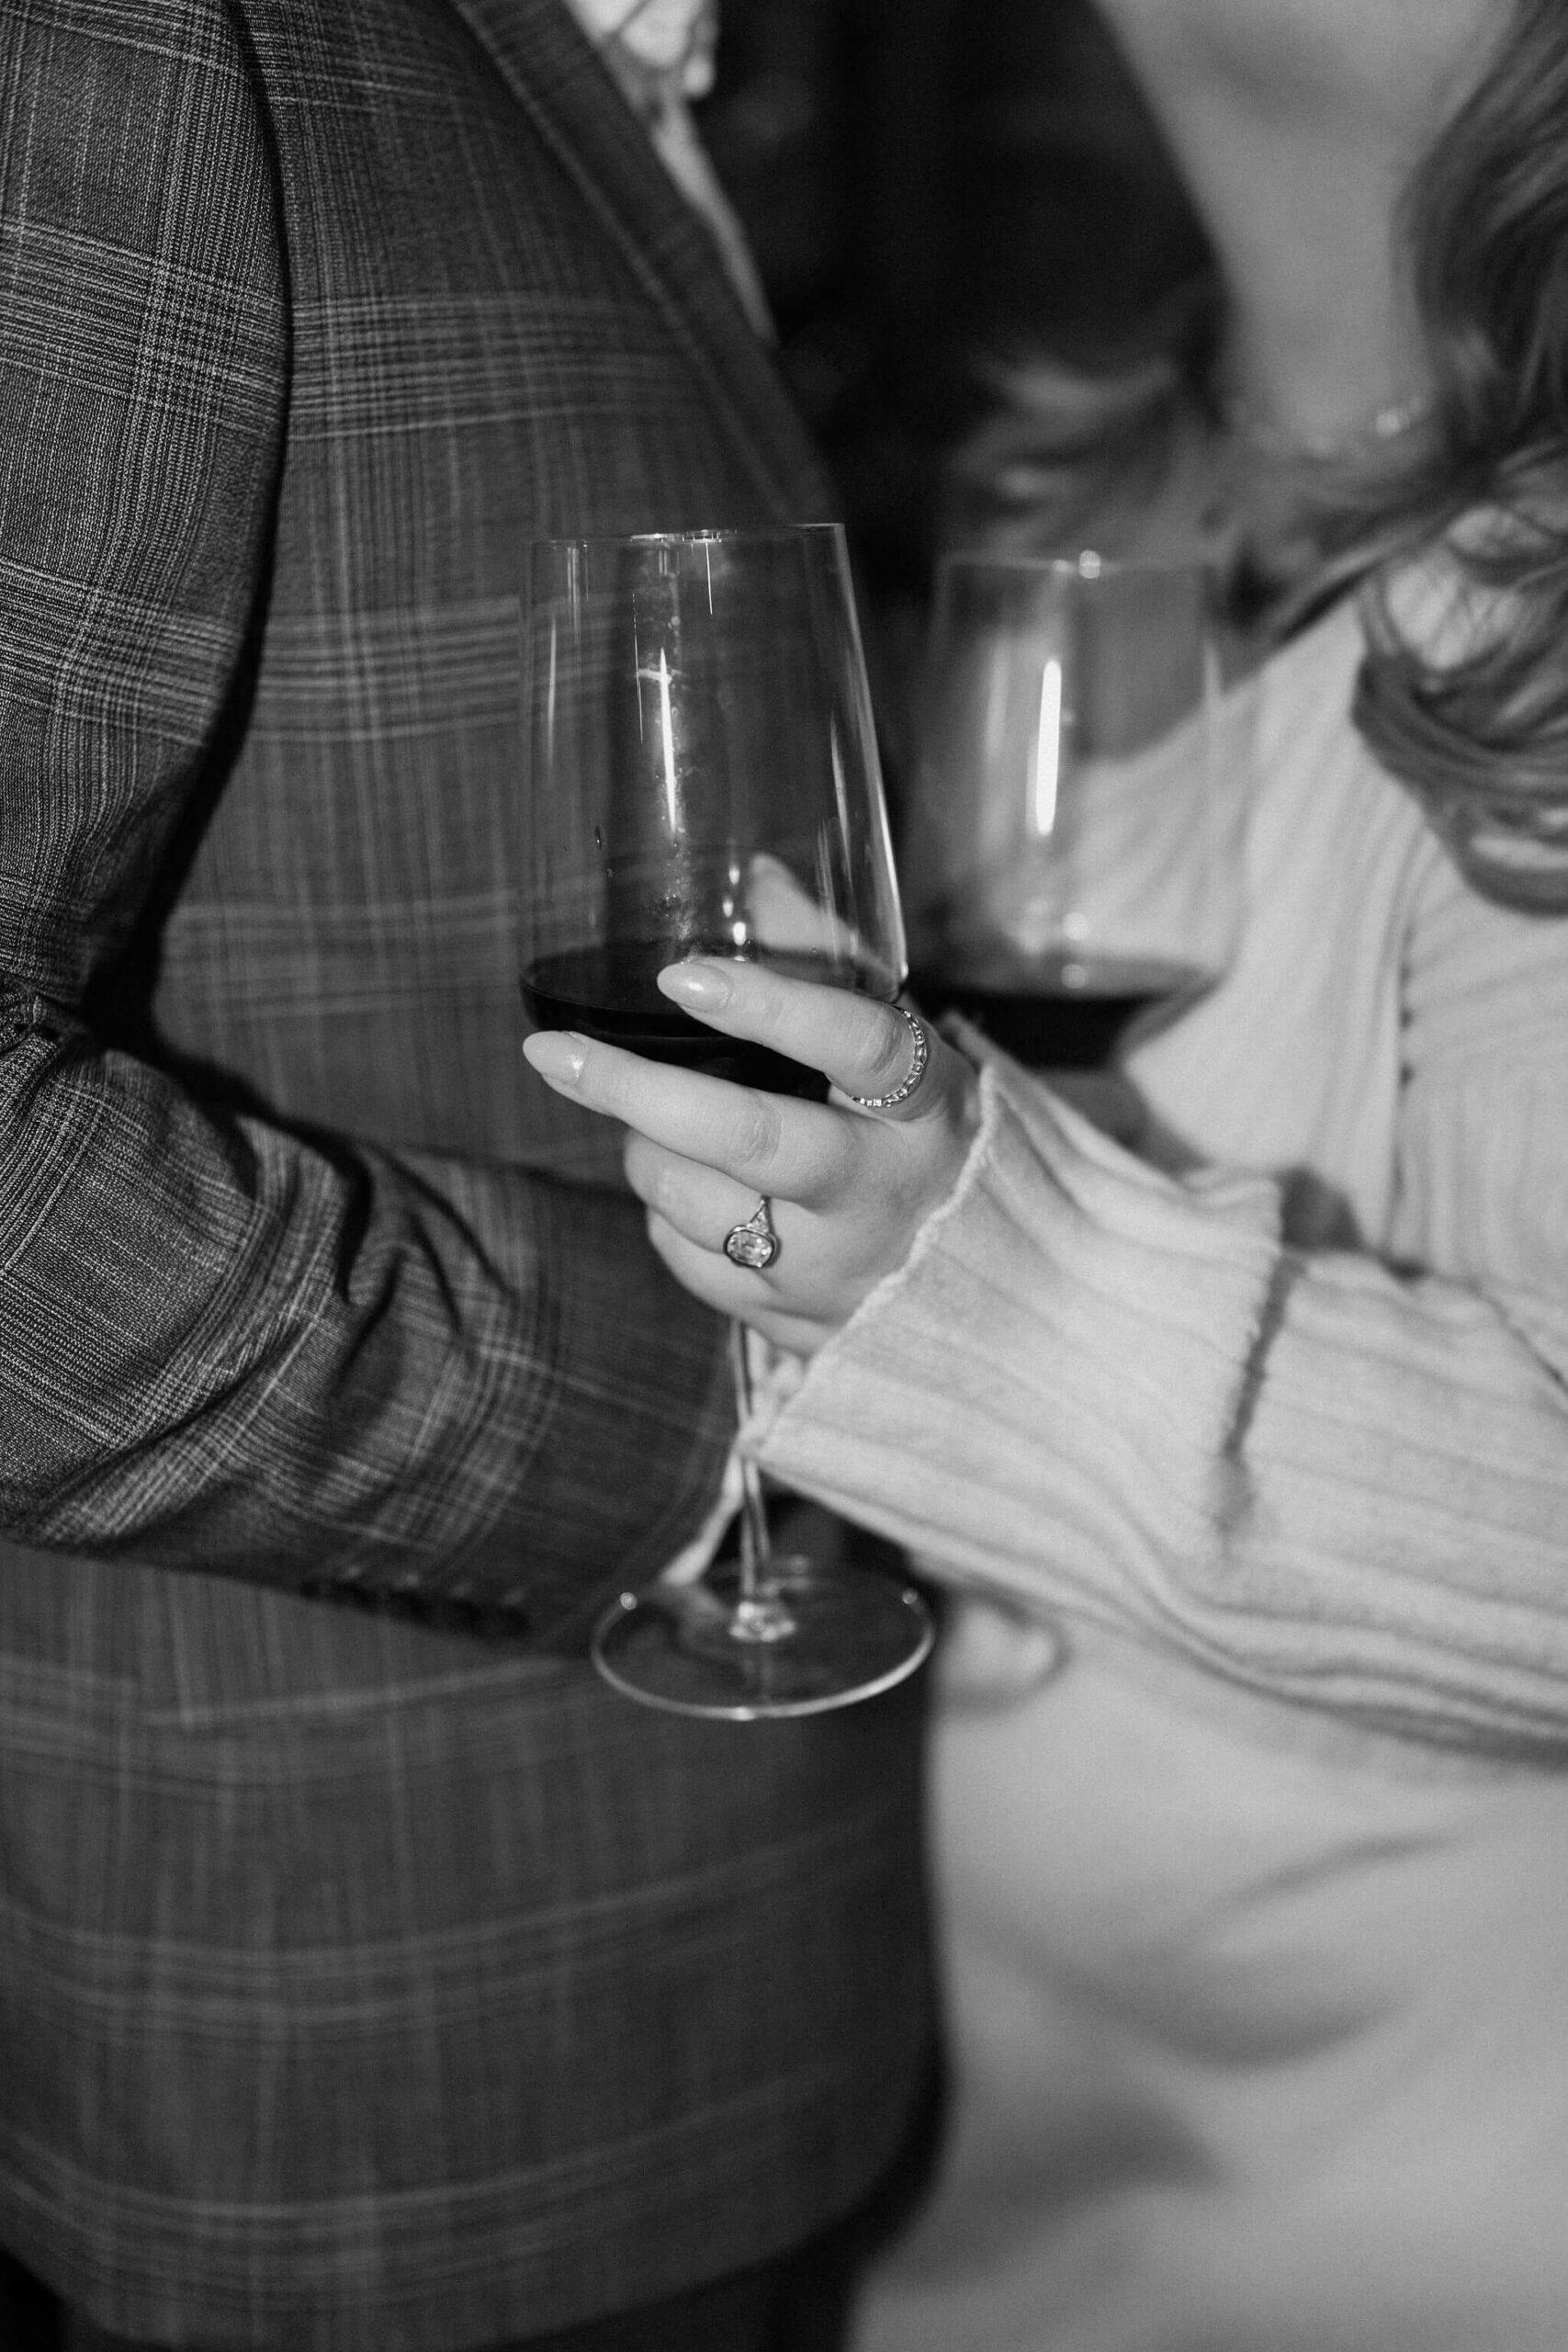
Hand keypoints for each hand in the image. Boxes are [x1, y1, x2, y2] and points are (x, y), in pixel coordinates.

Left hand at [521, 959, 980, 1353]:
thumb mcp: (908, 1047)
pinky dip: (667, 1214)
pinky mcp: (796, 1324)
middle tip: (553, 1052)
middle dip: (634, 1088)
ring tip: (650, 1122)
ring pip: (696, 1201)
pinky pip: (691, 1261)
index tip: (679, 974)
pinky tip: (689, 1187)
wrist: (995, 1293)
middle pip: (747, 1137)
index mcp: (927, 1107)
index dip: (768, 1004)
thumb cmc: (925, 1138)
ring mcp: (838, 1269)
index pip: (856, 1043)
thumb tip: (755, 878)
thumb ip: (832, 962)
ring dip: (645, 1150)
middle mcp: (885, 1194)